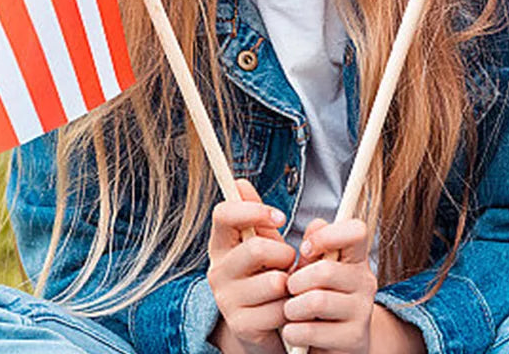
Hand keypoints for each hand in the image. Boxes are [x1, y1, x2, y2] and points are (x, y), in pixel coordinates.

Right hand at [207, 179, 295, 353]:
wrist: (264, 326)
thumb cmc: (268, 273)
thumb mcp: (266, 241)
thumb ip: (259, 215)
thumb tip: (241, 182)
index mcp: (221, 243)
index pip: (223, 214)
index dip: (253, 209)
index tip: (281, 217)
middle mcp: (217, 271)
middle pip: (256, 248)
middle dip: (284, 253)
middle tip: (288, 261)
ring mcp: (226, 300)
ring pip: (273, 282)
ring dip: (290, 283)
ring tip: (288, 286)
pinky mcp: (241, 326)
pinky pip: (279, 310)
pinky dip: (291, 308)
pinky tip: (286, 308)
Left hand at [281, 218, 377, 353]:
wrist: (335, 346)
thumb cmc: (318, 300)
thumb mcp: (314, 269)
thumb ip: (314, 245)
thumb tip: (315, 225)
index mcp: (357, 258)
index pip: (356, 230)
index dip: (327, 235)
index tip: (306, 250)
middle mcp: (365, 281)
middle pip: (325, 270)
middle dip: (295, 281)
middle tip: (289, 290)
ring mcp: (363, 311)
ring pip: (317, 301)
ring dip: (292, 308)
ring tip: (290, 311)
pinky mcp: (354, 339)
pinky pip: (312, 330)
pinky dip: (293, 331)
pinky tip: (293, 331)